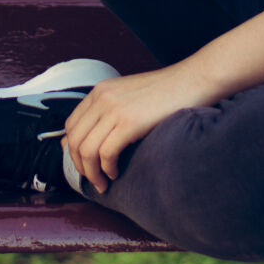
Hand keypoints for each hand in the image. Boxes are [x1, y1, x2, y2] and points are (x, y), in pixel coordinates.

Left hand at [61, 64, 219, 194]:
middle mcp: (101, 98)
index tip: (84, 165)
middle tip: (93, 180)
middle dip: (80, 166)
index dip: (72, 150)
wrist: (193, 81)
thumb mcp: (130, 96)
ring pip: (86, 149)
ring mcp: (114, 109)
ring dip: (92, 172)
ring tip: (104, 183)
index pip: (71, 125)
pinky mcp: (129, 122)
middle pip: (74, 139)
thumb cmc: (167, 92)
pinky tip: (116, 173)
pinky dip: (107, 169)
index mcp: (100, 91)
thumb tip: (98, 138)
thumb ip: (112, 110)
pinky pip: (105, 153)